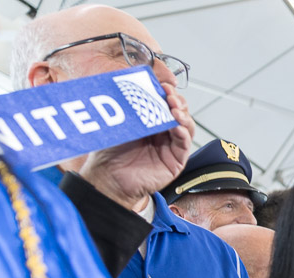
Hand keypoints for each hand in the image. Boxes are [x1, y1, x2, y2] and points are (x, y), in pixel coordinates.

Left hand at [79, 82, 194, 210]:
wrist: (108, 178)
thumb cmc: (110, 153)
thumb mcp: (120, 123)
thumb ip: (131, 107)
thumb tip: (136, 84)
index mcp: (150, 122)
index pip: (164, 103)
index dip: (166, 92)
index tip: (162, 84)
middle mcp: (163, 133)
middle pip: (179, 112)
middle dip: (177, 101)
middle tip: (169, 94)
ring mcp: (170, 147)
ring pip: (186, 126)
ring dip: (183, 115)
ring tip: (174, 108)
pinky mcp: (175, 161)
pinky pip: (184, 145)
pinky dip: (183, 133)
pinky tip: (177, 126)